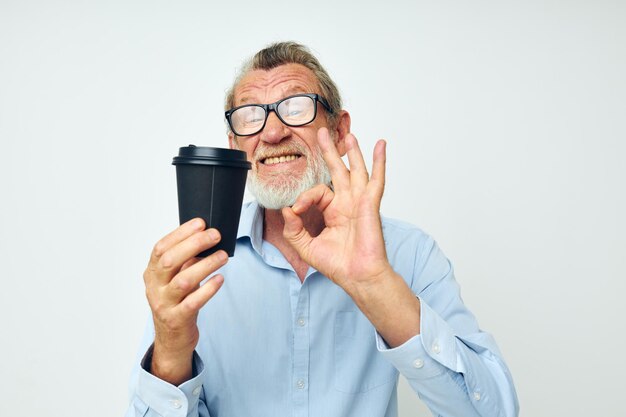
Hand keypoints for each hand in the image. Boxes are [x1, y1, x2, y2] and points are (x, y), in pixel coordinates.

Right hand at [143, 218, 227, 384]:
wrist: (171, 340)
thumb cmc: (177, 302)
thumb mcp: (176, 278)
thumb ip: (185, 260)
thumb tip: (206, 235)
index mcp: (152, 272)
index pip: (161, 247)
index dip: (180, 233)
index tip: (200, 223)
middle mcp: (154, 287)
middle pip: (170, 260)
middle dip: (194, 244)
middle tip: (215, 235)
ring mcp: (164, 304)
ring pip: (183, 281)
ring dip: (206, 265)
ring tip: (223, 256)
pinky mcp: (176, 319)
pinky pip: (193, 302)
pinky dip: (208, 289)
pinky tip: (220, 279)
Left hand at [282, 128, 420, 346]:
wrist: (357, 276)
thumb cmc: (338, 265)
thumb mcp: (306, 247)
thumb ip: (293, 229)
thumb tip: (287, 209)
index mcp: (333, 211)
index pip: (317, 192)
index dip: (304, 198)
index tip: (295, 211)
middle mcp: (347, 203)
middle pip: (338, 170)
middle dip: (329, 152)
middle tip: (320, 133)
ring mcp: (359, 202)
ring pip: (356, 170)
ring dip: (352, 151)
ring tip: (347, 134)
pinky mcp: (370, 204)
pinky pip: (376, 179)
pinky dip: (379, 161)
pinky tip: (381, 145)